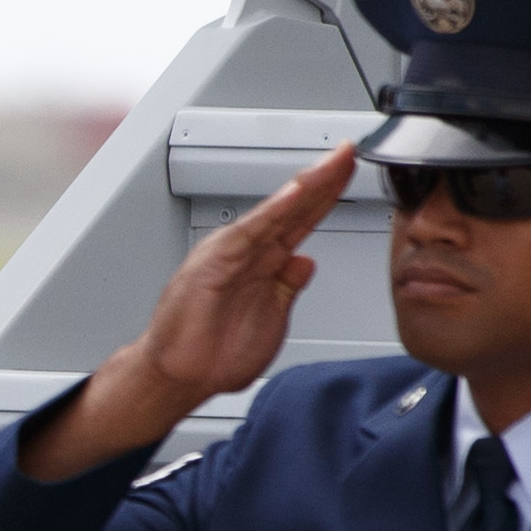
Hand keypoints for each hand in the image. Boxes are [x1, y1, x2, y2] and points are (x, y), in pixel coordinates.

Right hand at [26, 143, 354, 479]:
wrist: (179, 378)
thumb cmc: (214, 354)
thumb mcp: (271, 319)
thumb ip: (287, 289)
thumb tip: (305, 262)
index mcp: (262, 264)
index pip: (301, 221)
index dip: (327, 196)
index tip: (350, 171)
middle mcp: (246, 253)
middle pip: (292, 209)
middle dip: (323, 179)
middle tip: (349, 152)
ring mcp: (228, 256)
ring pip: (274, 213)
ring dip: (304, 187)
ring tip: (330, 164)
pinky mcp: (211, 266)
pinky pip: (247, 234)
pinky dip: (271, 213)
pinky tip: (293, 194)